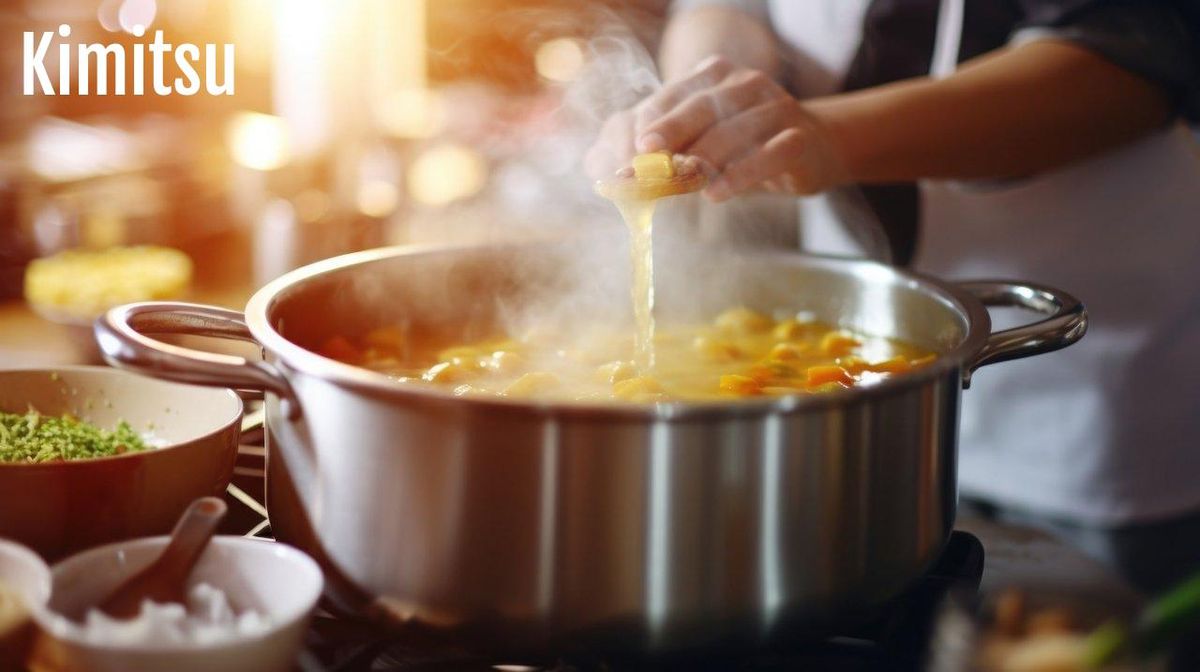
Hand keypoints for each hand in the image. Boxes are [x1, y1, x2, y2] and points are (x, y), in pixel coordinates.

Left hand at [593, 57, 849, 200]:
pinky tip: (716, 194)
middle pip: (700, 107)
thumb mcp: (695, 142)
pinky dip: (740, 175)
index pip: (669, 97)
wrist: (812, 148)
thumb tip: (597, 170)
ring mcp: (775, 108)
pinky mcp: (797, 139)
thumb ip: (649, 151)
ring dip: (702, 158)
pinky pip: (768, 155)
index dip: (644, 126)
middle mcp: (744, 84)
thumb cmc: (741, 147)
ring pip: (733, 131)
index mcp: (711, 77)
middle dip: (668, 133)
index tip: (622, 159)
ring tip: (680, 183)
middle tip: (643, 156)